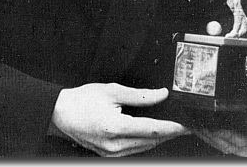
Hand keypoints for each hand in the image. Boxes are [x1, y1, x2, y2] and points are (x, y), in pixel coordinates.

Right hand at [50, 83, 188, 156]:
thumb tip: (160, 95)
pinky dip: (145, 141)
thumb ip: (139, 95)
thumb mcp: (112, 90)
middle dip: (169, 133)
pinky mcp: (108, 155)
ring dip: (159, 138)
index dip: (172, 127)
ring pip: (144, 148)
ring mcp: (111, 153)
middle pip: (150, 141)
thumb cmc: (83, 99)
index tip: (186, 125)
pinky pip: (134, 150)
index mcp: (116, 128)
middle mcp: (115, 145)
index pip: (152, 129)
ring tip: (173, 128)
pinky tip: (152, 133)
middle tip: (185, 126)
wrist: (60, 113)